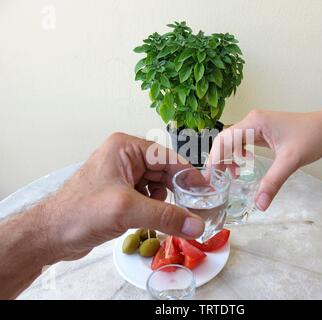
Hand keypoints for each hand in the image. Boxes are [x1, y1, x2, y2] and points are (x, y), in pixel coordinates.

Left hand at [43, 133, 204, 260]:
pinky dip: (154, 208)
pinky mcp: (120, 193)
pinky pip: (147, 197)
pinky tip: (151, 219)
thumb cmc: (79, 213)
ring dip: (165, 202)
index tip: (204, 191)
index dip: (188, 174)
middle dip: (177, 191)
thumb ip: (165, 215)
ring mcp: (122, 176)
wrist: (51, 235)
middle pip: (164, 172)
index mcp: (125, 148)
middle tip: (194, 209)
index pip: (167, 157)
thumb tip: (195, 224)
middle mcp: (125, 158)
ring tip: (167, 216)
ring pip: (157, 186)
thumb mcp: (127, 210)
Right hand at [209, 109, 321, 210]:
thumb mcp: (290, 161)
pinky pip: (242, 142)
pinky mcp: (261, 131)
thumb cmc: (311, 137)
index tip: (210, 178)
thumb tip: (259, 204)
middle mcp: (251, 121)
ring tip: (232, 175)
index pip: (224, 140)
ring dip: (227, 158)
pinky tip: (244, 165)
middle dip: (218, 160)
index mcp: (254, 123)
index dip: (214, 159)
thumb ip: (273, 182)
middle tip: (216, 181)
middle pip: (224, 140)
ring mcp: (256, 125)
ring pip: (232, 141)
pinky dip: (238, 154)